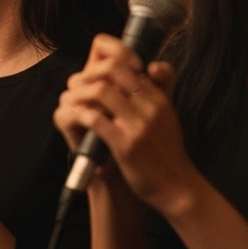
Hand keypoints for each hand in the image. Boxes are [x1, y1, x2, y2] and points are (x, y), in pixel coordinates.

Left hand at [54, 33, 198, 214]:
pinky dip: (79, 114)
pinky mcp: (126, 144)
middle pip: (113, 68)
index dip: (104, 63)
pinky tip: (73, 117)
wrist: (177, 187)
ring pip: (100, 91)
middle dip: (88, 73)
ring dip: (79, 93)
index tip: (92, 75)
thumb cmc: (167, 153)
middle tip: (75, 84)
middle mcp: (150, 106)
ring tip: (70, 100)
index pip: (128, 61)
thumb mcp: (168, 116)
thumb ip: (159, 91)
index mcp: (158, 96)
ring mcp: (138, 124)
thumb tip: (152, 66)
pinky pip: (95, 119)